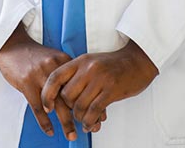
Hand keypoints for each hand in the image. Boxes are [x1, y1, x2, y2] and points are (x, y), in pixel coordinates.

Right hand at [0, 23, 98, 139]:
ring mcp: (40, 75)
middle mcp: (54, 67)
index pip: (81, 85)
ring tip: (72, 135)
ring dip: (65, 122)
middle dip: (81, 115)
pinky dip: (44, 122)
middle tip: (89, 129)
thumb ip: (68, 74)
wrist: (13, 47)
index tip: (98, 116)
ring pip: (56, 104)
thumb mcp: (55, 59)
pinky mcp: (26, 82)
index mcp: (64, 61)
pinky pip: (37, 107)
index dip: (90, 102)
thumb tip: (84, 94)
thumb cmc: (35, 56)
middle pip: (71, 96)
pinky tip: (49, 131)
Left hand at [41, 38, 158, 132]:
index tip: (47, 107)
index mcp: (80, 61)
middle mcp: (88, 69)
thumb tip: (62, 95)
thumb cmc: (113, 64)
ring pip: (79, 106)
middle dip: (69, 109)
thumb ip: (77, 74)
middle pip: (67, 95)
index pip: (55, 77)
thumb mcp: (91, 63)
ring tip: (84, 121)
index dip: (48, 94)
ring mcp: (100, 79)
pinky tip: (91, 124)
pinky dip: (90, 121)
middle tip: (75, 113)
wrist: (137, 61)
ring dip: (80, 118)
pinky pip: (94, 111)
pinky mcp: (111, 90)